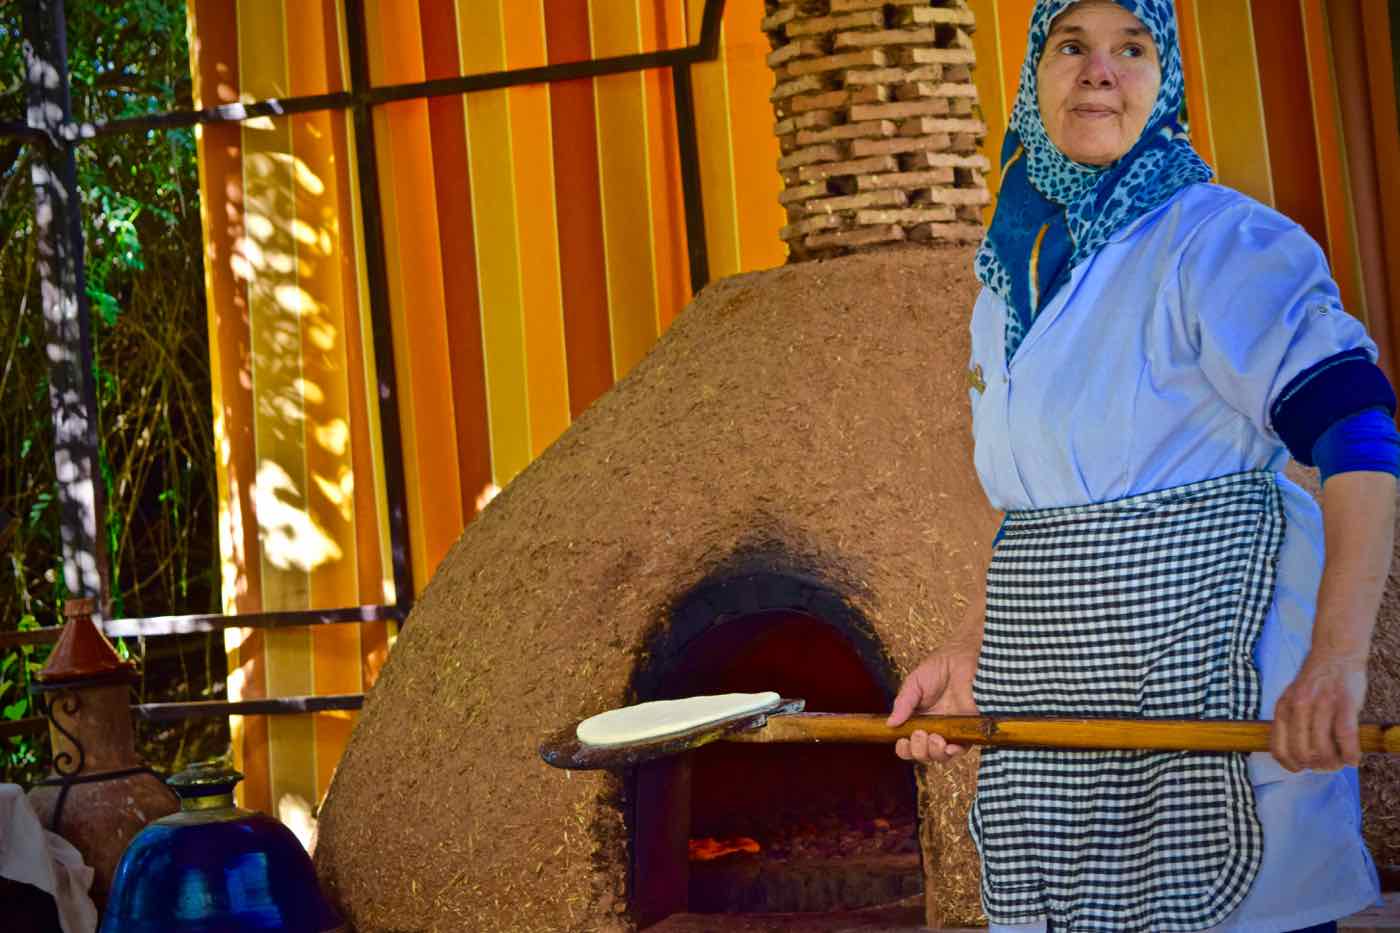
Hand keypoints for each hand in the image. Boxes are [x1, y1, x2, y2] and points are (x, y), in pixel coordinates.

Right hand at [887, 647, 978, 764]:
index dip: (904, 747)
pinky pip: (960, 750)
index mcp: (919, 717)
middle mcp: (934, 727)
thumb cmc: (941, 667)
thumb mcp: (915, 683)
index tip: (901, 740)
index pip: (908, 741)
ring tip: (934, 737)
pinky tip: (947, 745)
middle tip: (919, 733)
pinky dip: (951, 752)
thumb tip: (891, 724)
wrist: (965, 659)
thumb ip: (903, 702)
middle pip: (922, 753)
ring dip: (932, 752)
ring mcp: (951, 730)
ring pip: (939, 756)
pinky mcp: (969, 730)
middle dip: (917, 751)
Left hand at [1270, 649, 1367, 771]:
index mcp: (1283, 707)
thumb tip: (1294, 754)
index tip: (1301, 768)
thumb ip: (1290, 722)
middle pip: (1302, 753)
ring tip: (1340, 761)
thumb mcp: (1292, 698)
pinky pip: (1345, 737)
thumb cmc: (1316, 680)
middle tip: (1326, 765)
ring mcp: (1322, 705)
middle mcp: (1299, 707)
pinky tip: (1353, 759)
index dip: (1290, 764)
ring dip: (1333, 763)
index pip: (1278, 748)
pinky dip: (1349, 754)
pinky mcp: (1344, 703)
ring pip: (1323, 749)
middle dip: (1315, 766)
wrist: (1335, 653)